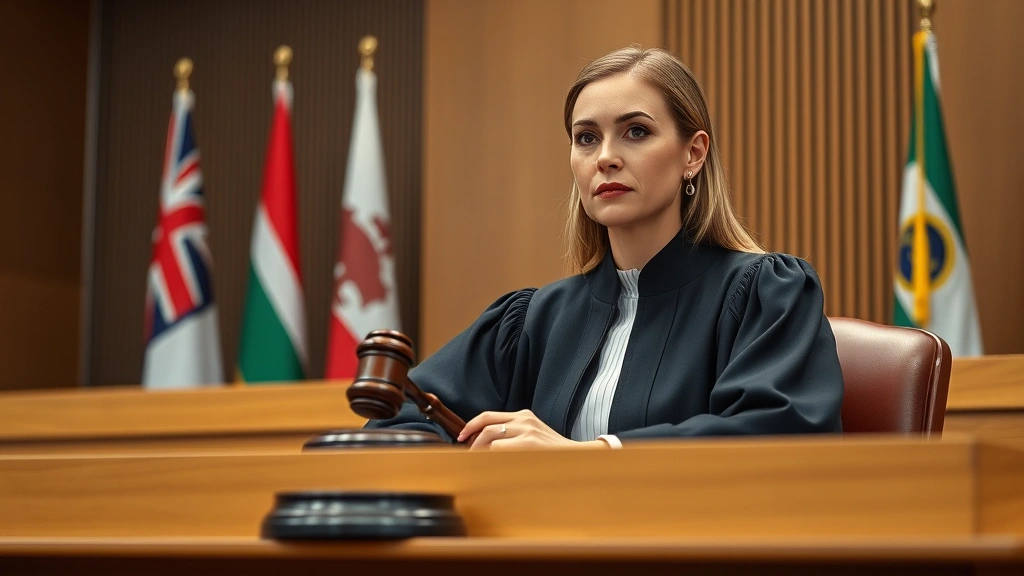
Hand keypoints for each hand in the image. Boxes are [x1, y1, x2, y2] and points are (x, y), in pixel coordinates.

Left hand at [457, 409, 608, 450]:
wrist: (579, 458)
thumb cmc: (554, 452)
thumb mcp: (534, 436)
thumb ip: (514, 435)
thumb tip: (485, 444)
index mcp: (524, 415)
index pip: (489, 415)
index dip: (471, 426)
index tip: (462, 437)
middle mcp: (524, 419)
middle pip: (486, 424)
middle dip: (471, 440)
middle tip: (466, 453)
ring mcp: (527, 430)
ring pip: (490, 438)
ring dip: (479, 451)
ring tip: (477, 461)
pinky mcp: (529, 443)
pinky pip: (499, 449)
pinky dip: (490, 458)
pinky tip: (490, 466)